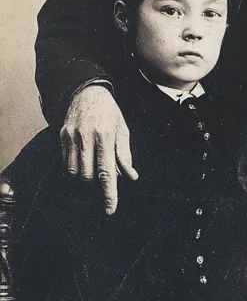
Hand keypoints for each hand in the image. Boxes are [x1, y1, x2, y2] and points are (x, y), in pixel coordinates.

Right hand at [60, 85, 137, 214]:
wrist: (87, 91)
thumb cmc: (108, 112)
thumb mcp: (122, 129)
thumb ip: (125, 154)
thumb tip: (130, 176)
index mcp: (105, 135)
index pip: (106, 172)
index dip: (108, 193)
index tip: (110, 209)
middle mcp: (86, 137)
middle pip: (88, 175)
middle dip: (97, 184)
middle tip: (105, 181)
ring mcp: (71, 137)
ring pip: (74, 172)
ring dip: (85, 179)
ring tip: (94, 171)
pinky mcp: (62, 137)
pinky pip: (66, 163)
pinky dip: (75, 169)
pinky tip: (84, 163)